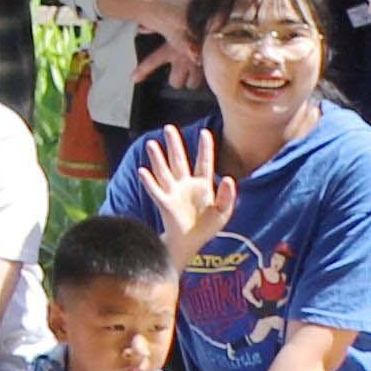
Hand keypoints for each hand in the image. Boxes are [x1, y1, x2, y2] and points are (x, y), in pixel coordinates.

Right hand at [136, 128, 236, 261]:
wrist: (191, 242)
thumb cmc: (208, 226)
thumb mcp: (224, 211)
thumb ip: (228, 195)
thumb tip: (228, 178)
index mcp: (203, 185)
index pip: (204, 162)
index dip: (205, 148)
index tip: (205, 132)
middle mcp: (186, 185)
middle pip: (179, 160)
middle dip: (174, 144)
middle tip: (169, 128)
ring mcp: (174, 192)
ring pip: (164, 171)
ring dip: (157, 158)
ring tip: (151, 144)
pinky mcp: (164, 203)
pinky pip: (155, 190)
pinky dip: (149, 181)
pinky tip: (143, 171)